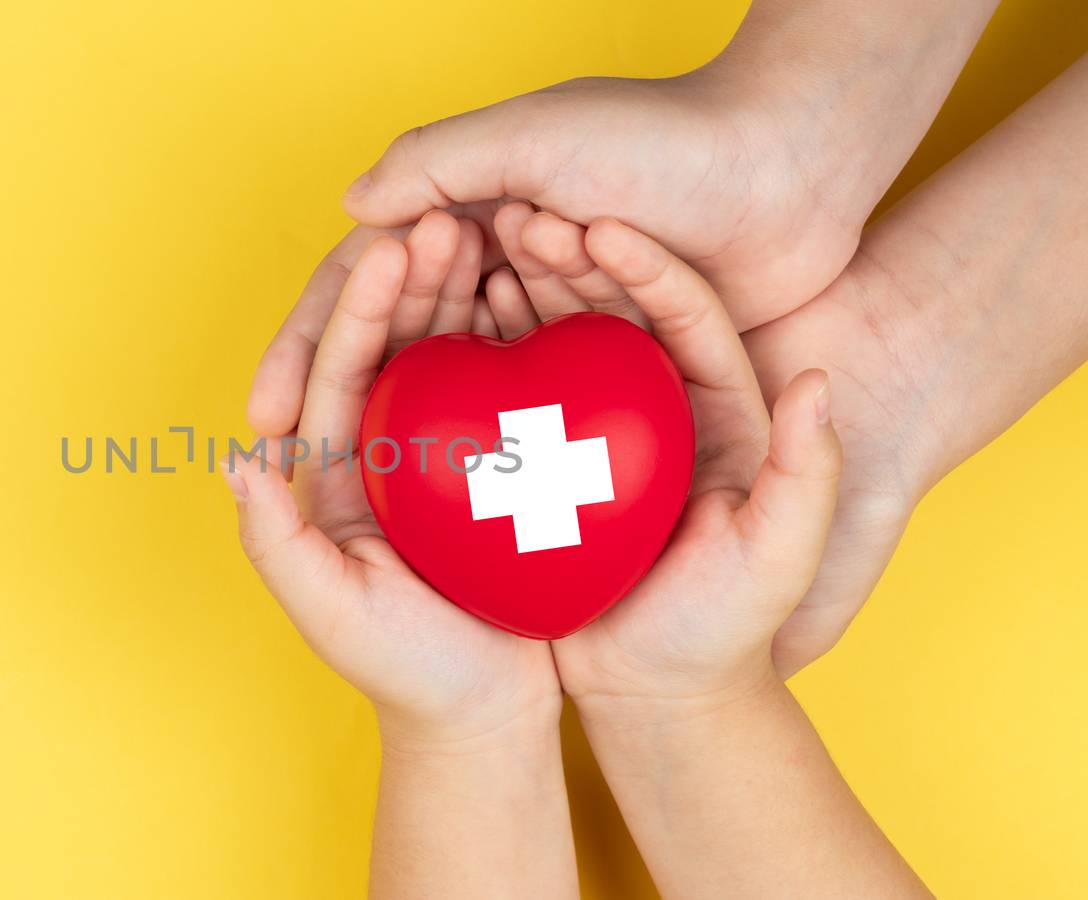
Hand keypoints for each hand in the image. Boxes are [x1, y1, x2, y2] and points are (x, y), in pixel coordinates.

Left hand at [226, 212, 558, 744]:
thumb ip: (277, 543)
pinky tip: (544, 290)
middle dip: (410, 280)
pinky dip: (516, 335)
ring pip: (445, 352)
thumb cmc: (405, 673)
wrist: (485, 717)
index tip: (391, 249)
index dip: (359, 310)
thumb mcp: (333, 615)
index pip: (335, 374)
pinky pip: (503, 385)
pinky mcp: (495, 464)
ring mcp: (439, 454)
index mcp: (329, 475)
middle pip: (389, 345)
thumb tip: (238, 457)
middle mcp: (377, 451)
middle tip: (445, 220)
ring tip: (493, 232)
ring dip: (461, 291)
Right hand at [248, 68, 867, 438]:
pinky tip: (472, 481)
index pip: (364, 285)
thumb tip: (346, 206)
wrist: (790, 168)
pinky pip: (541, 399)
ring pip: (467, 378)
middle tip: (301, 473)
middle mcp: (500, 260)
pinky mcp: (609, 351)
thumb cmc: (663, 138)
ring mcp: (554, 310)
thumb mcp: (535, 134)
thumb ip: (437, 161)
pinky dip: (505, 432)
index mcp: (468, 204)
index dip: (307, 347)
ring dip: (425, 421)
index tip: (268, 416)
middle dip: (347, 403)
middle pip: (402, 342)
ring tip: (374, 485)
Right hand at [498, 217, 844, 705]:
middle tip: (515, 215)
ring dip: (517, 290)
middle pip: (609, 309)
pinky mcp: (545, 463)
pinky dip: (481, 357)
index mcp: (715, 408)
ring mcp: (593, 430)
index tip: (597, 225)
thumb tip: (819, 381)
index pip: (680, 311)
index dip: (642, 264)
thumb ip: (808, 474)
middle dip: (563, 257)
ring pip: (552, 340)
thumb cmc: (728, 628)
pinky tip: (443, 328)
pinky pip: (509, 397)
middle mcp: (651, 405)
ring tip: (470, 250)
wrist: (662, 699)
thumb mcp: (782, 557)